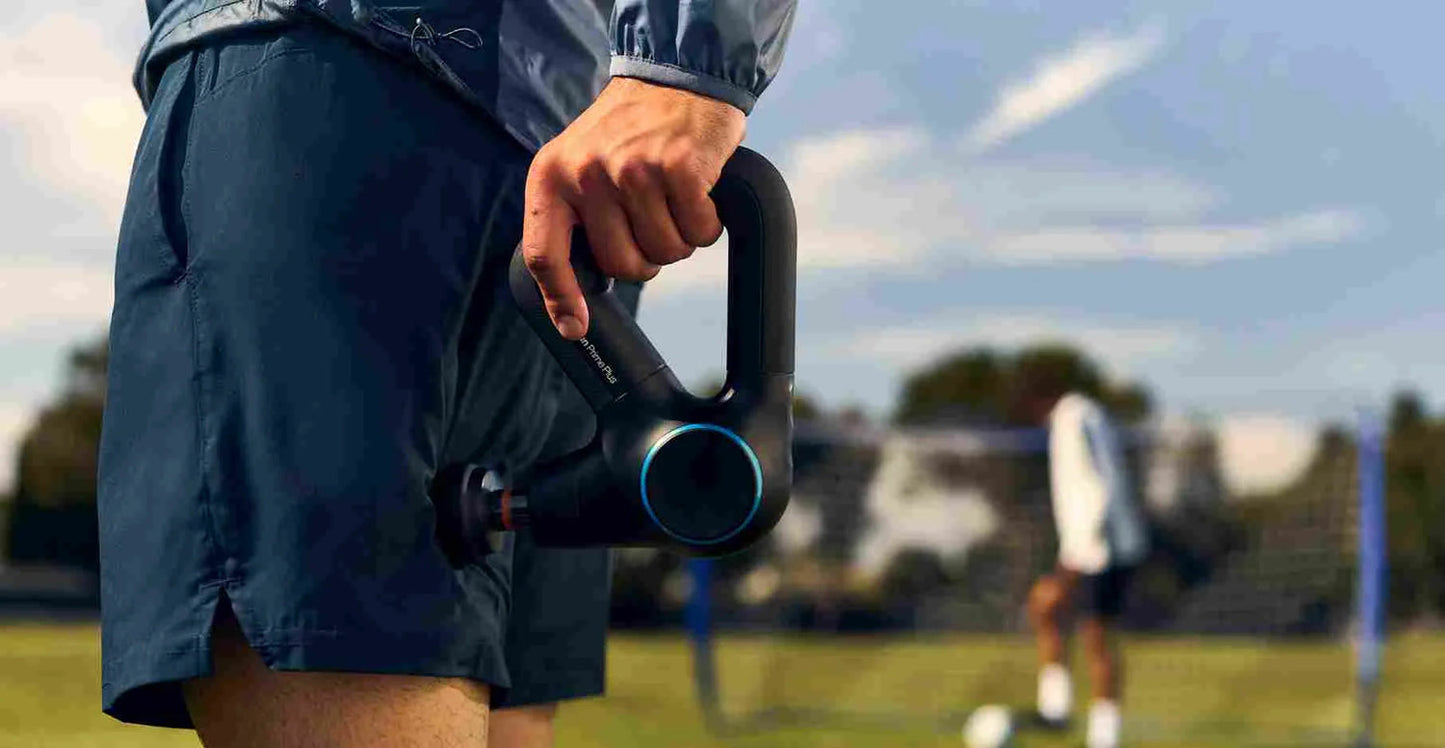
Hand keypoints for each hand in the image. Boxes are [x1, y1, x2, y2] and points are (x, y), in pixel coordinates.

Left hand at [521, 77, 746, 338]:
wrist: (676, 78)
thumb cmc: (629, 132)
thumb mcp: (579, 163)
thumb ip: (572, 216)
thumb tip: (572, 298)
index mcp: (551, 176)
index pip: (544, 254)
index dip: (560, 299)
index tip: (575, 328)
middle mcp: (587, 173)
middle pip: (621, 265)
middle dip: (646, 258)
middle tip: (652, 223)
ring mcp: (634, 170)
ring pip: (665, 252)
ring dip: (680, 238)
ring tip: (673, 199)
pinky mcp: (680, 168)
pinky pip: (699, 232)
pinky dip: (706, 224)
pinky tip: (698, 193)